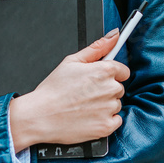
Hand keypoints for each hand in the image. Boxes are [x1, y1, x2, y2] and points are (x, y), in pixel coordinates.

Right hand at [10, 29, 129, 150]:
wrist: (40, 116)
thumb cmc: (52, 90)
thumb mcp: (72, 61)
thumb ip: (97, 47)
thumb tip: (114, 35)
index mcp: (104, 71)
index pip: (123, 71)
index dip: (111, 74)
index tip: (100, 80)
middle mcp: (110, 89)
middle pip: (119, 88)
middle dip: (106, 90)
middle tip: (86, 94)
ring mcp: (109, 109)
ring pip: (116, 105)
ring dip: (105, 106)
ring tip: (84, 106)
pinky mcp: (106, 127)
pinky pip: (116, 121)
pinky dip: (106, 121)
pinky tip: (90, 117)